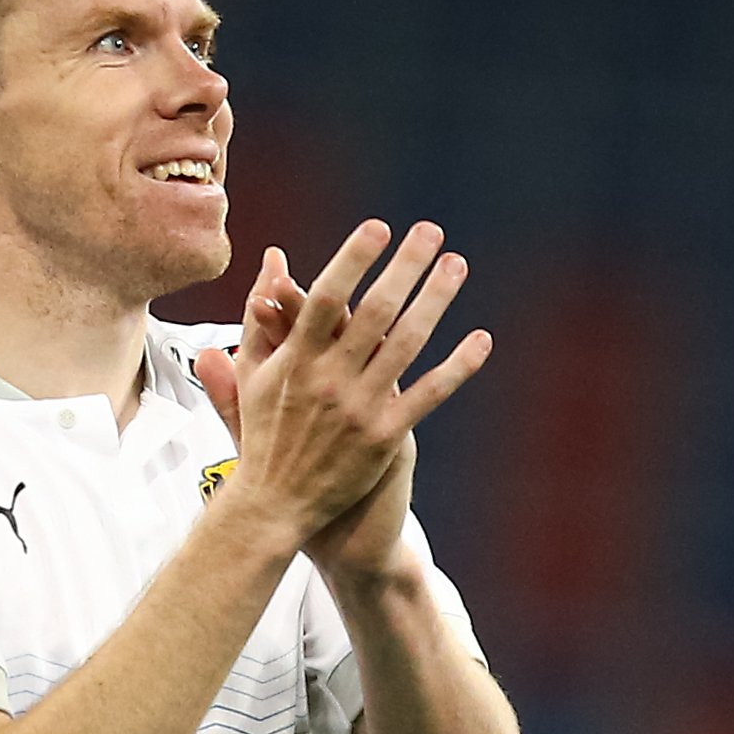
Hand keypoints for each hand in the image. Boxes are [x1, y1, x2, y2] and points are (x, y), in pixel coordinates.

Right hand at [191, 221, 490, 554]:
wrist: (275, 506)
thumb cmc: (264, 433)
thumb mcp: (253, 370)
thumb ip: (261, 314)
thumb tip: (274, 259)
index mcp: (295, 359)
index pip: (328, 297)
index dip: (354, 259)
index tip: (379, 228)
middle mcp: (329, 380)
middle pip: (375, 310)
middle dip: (405, 265)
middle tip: (430, 231)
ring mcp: (360, 409)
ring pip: (407, 344)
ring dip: (435, 300)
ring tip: (456, 265)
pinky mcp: (386, 438)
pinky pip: (430, 393)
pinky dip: (458, 365)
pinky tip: (481, 339)